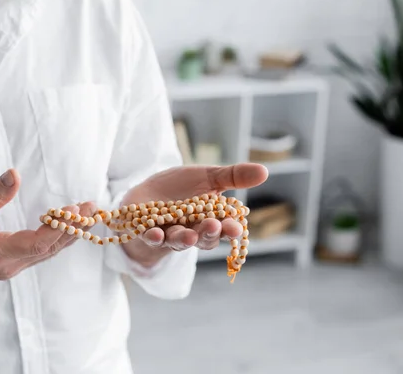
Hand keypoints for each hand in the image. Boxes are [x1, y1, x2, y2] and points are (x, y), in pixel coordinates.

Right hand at [0, 169, 94, 282]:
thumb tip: (15, 174)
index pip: (39, 242)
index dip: (60, 227)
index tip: (75, 210)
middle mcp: (9, 265)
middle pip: (50, 248)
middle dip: (73, 228)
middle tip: (92, 207)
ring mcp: (10, 268)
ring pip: (47, 252)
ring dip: (67, 234)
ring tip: (86, 214)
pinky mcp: (9, 266)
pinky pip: (39, 253)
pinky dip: (55, 239)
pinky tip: (65, 227)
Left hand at [120, 163, 267, 266]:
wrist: (148, 194)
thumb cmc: (182, 187)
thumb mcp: (209, 177)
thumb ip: (234, 176)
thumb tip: (265, 171)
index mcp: (211, 220)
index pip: (224, 229)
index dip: (229, 230)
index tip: (236, 228)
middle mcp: (192, 231)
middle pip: (203, 237)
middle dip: (209, 233)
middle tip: (214, 226)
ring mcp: (170, 234)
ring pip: (178, 240)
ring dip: (183, 239)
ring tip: (188, 236)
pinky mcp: (148, 233)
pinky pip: (152, 238)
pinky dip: (153, 237)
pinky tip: (155, 234)